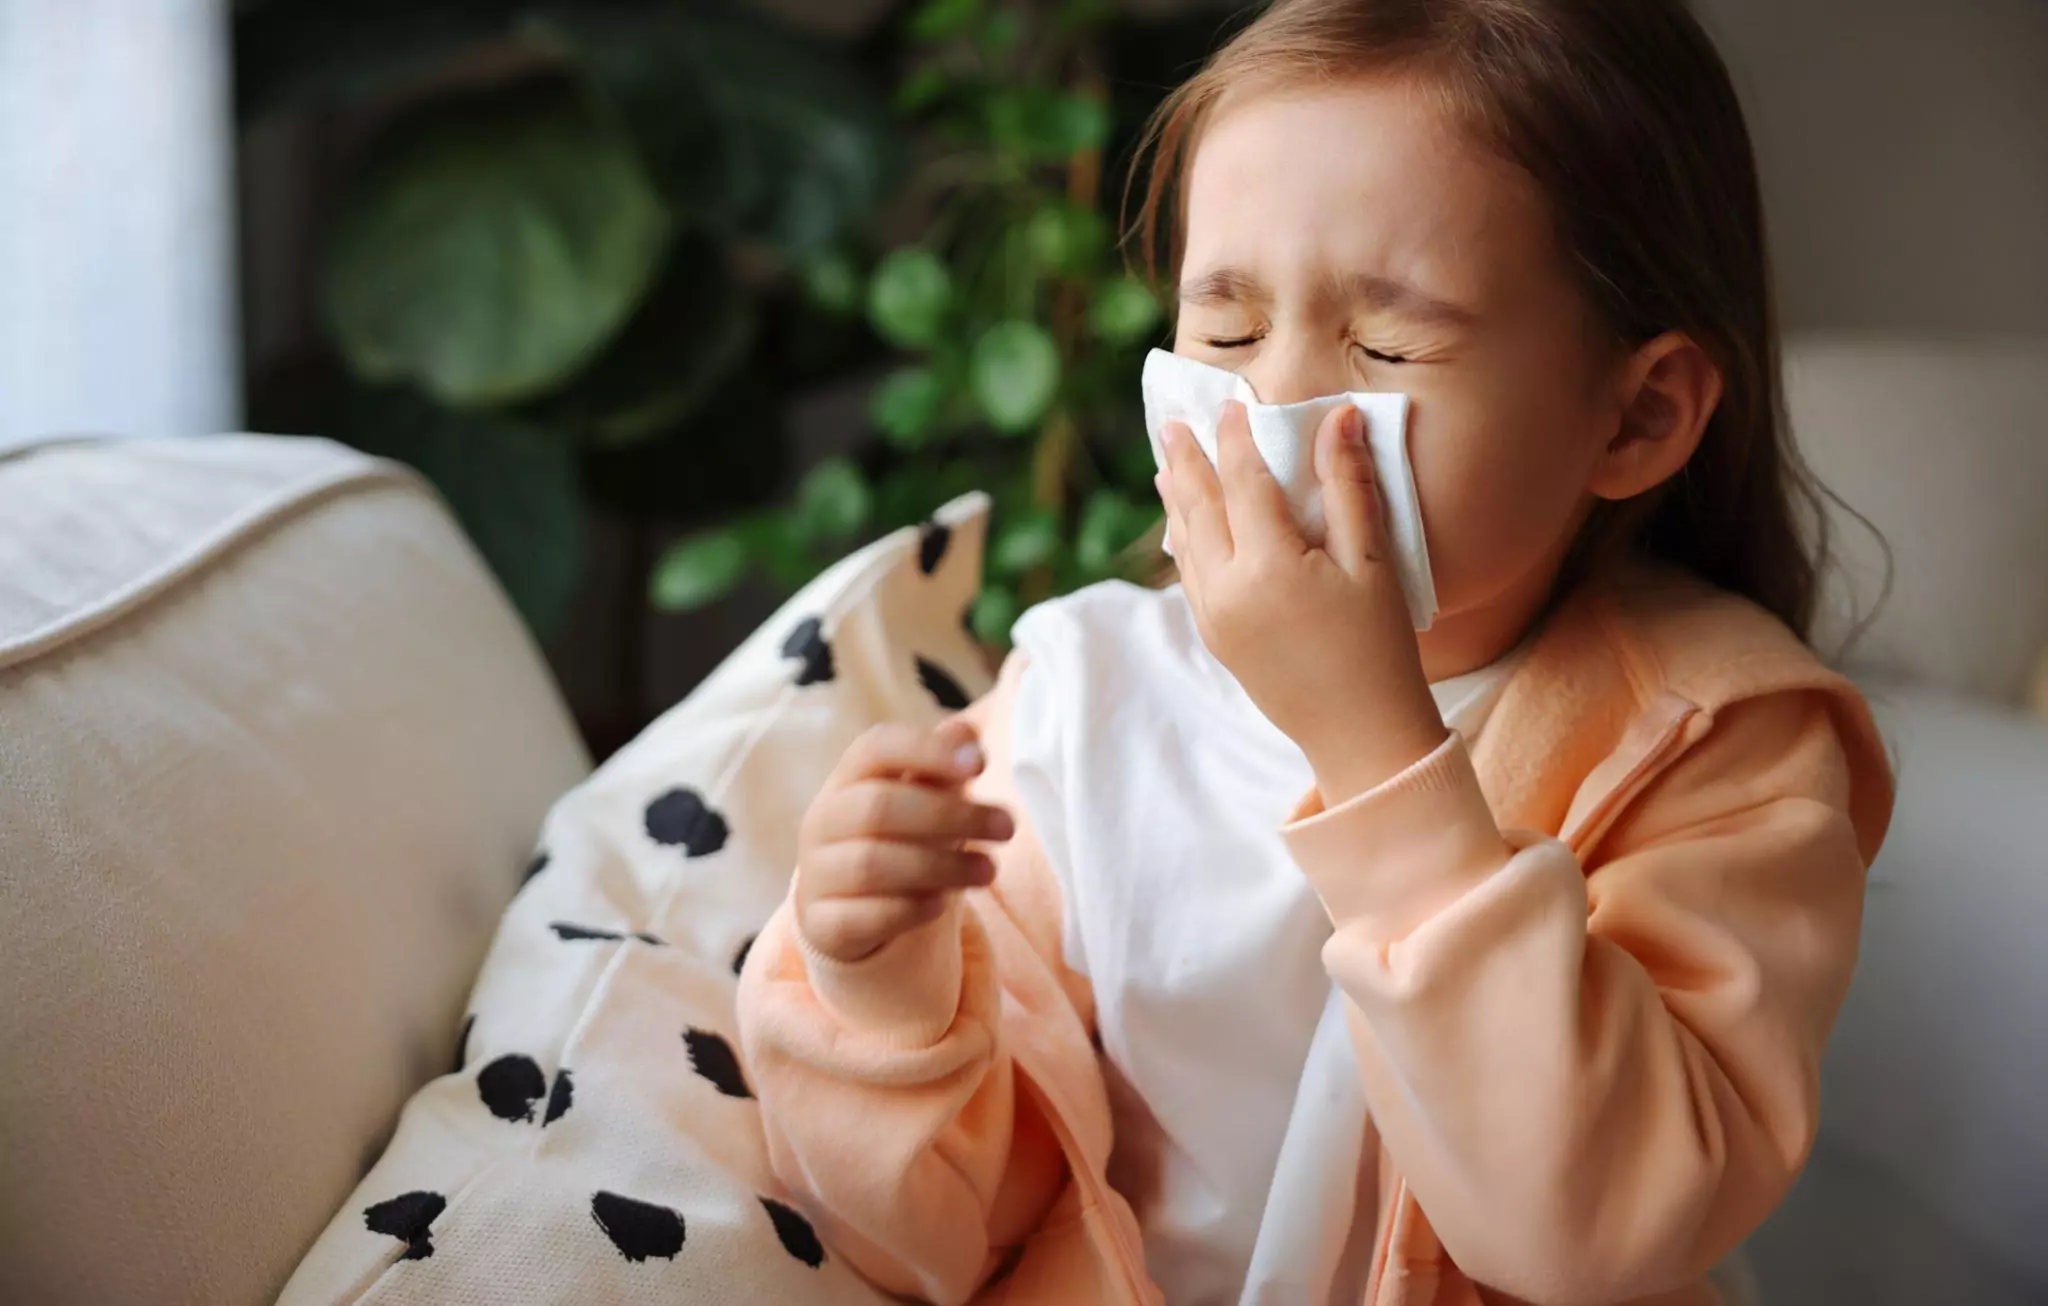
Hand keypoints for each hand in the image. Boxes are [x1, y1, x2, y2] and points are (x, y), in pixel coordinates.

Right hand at [795, 719, 1014, 963]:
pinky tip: (942, 904)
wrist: (849, 909)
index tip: (981, 764)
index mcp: (847, 778)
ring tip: (989, 870)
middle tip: (1007, 827)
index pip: (876, 747)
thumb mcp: (919, 798)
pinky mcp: (823, 924)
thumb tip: (966, 735)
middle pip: (879, 807)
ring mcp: (817, 874)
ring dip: (942, 866)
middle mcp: (823, 821)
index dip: (927, 750)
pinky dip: (910, 908)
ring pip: (872, 864)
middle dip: (952, 815)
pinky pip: (864, 916)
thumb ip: (939, 766)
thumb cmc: (896, 838)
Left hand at [1156, 399, 1446, 802]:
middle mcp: (1227, 590)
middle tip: (1172, 421)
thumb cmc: (1379, 647)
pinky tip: (1186, 526)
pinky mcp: (1214, 639)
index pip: (1243, 481)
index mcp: (1268, 566)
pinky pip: (1189, 577)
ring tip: (1168, 465)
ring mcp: (1214, 617)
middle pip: (1199, 507)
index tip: (1232, 403)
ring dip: (1177, 498)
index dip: (1237, 437)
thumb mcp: (1373, 562)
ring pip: (1185, 543)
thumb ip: (1349, 487)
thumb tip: (1339, 416)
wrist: (1359, 734)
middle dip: (1187, 460)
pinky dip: (1184, 541)